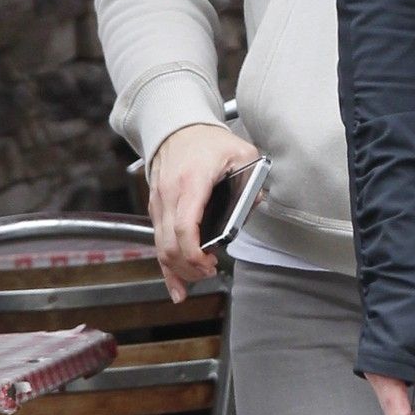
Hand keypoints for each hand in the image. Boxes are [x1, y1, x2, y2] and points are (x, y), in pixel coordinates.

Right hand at [148, 122, 260, 301]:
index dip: (193, 254)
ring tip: (201, 276)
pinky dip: (166, 267)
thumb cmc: (208, 140)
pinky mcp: (156, 208)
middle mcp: (170, 194)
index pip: (184, 226)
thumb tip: (258, 203)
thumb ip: (253, 177)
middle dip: (189, 266)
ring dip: (179, 269)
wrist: (179, 126)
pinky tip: (176, 287)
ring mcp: (159, 202)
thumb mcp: (241, 152)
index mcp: (192, 181)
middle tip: (211, 271)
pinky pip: (157, 242)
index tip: (209, 264)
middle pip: (169, 244)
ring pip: (160, 247)